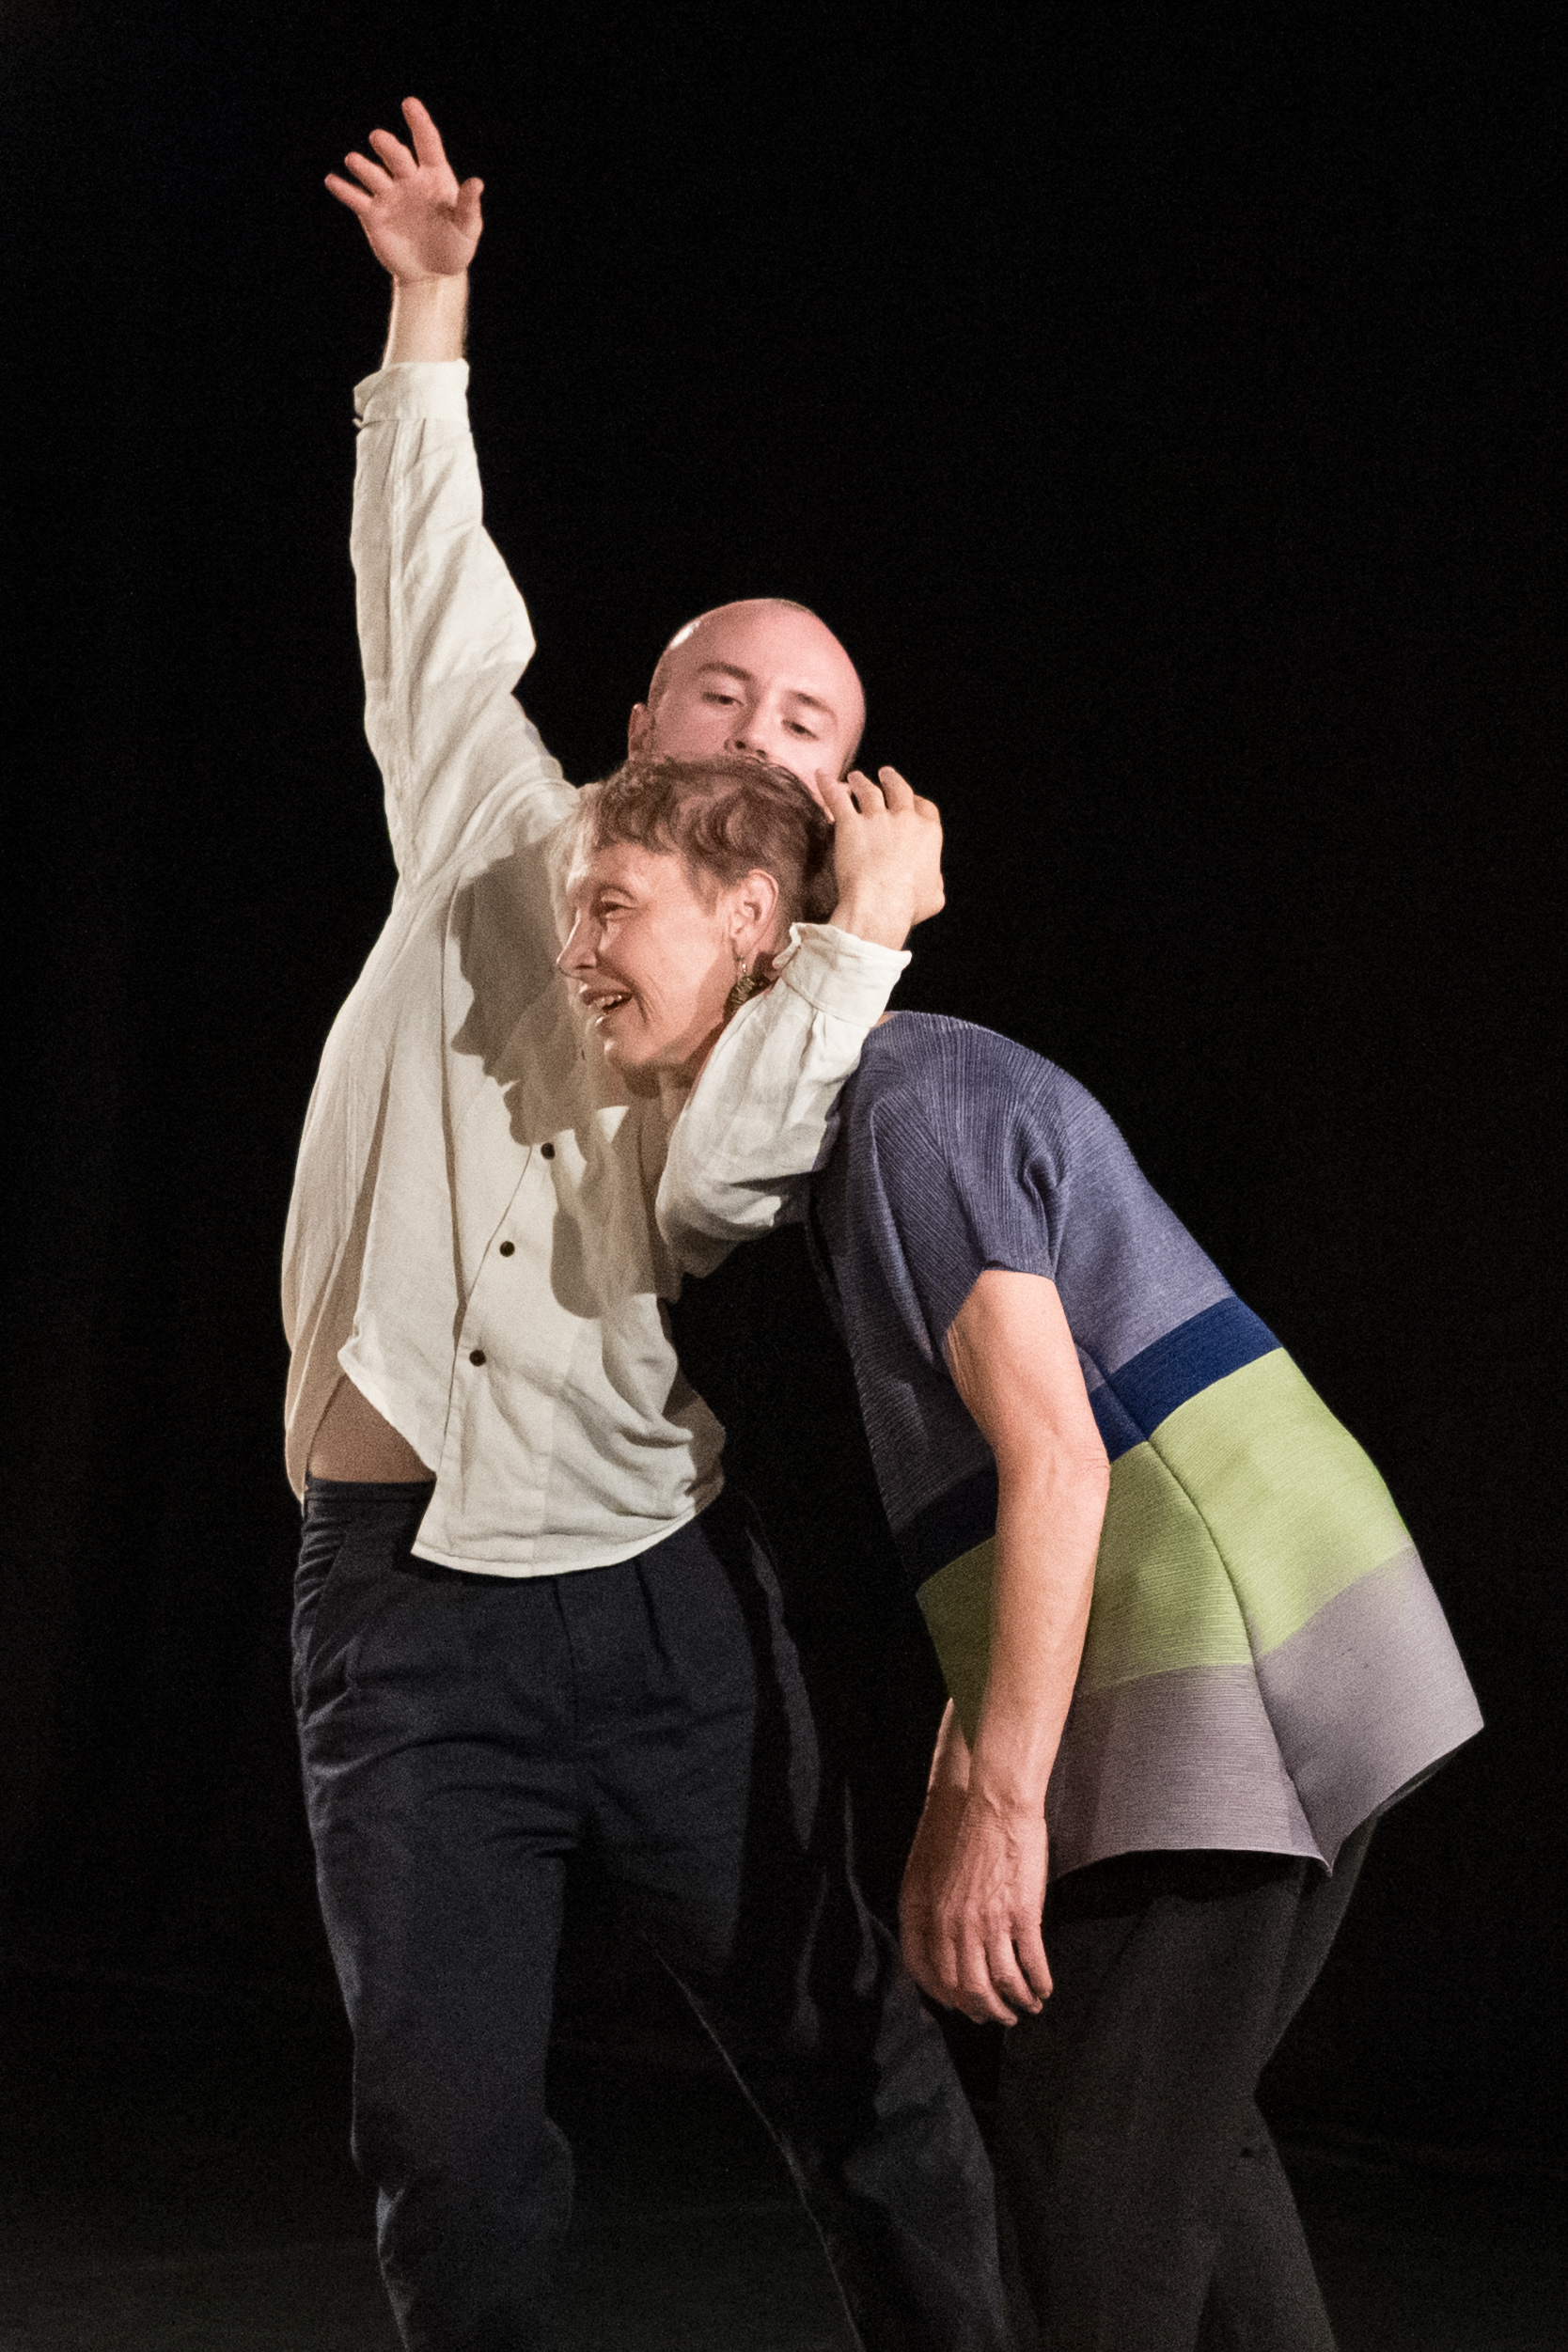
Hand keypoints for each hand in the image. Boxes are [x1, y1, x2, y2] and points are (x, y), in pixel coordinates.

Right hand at [326, 97, 482, 281]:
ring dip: (363, 166)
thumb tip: (477, 183)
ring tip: (354, 161)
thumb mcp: (467, 229)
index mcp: (433, 176)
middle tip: (378, 139)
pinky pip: (356, 198)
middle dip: (386, 146)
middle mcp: (408, 179)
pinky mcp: (373, 214)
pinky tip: (333, 181)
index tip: (409, 103)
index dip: (419, 123)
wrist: (433, 275)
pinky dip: (344, 190)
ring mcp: (388, 195)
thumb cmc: (455, 247)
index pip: (426, 143)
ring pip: (372, 173)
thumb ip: (469, 206)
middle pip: (395, 155)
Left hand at [820, 767, 944, 950]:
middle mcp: (904, 819)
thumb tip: (934, 883)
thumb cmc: (908, 904)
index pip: (925, 808)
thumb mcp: (934, 896)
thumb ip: (935, 883)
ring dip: (861, 781)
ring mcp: (876, 819)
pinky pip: (837, 798)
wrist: (881, 904)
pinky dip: (828, 785)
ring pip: (869, 791)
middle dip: (892, 780)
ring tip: (855, 777)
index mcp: (928, 833)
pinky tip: (821, 775)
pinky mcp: (850, 824)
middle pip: (899, 790)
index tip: (912, 803)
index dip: (917, 803)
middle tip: (886, 774)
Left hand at [899, 1779, 1050, 2025]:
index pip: (937, 1977)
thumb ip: (938, 1912)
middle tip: (1002, 2018)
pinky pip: (1031, 1963)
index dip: (954, 2000)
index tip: (967, 2009)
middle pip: (970, 1989)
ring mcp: (991, 1923)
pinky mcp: (1022, 1914)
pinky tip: (1045, 1988)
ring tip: (1029, 2006)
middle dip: (988, 2011)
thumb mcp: (934, 1876)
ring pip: (1003, 1982)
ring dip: (1018, 2002)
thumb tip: (948, 1942)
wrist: (993, 1804)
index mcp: (933, 1917)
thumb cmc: (963, 1832)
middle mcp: (958, 1927)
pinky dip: (1039, 1982)